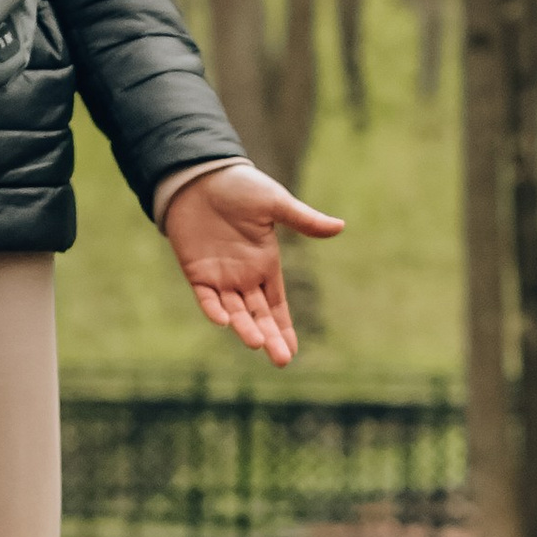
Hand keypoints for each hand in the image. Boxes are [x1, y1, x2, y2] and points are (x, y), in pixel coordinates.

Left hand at [162, 160, 343, 361]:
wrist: (200, 176)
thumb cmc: (240, 186)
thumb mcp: (275, 203)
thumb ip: (303, 220)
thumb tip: (340, 226)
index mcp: (265, 264)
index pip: (276, 305)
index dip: (283, 328)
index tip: (291, 352)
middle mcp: (244, 276)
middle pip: (258, 315)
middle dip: (269, 337)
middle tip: (281, 361)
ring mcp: (220, 276)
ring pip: (234, 311)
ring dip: (245, 327)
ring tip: (257, 343)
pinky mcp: (196, 271)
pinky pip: (206, 297)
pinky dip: (214, 309)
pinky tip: (224, 321)